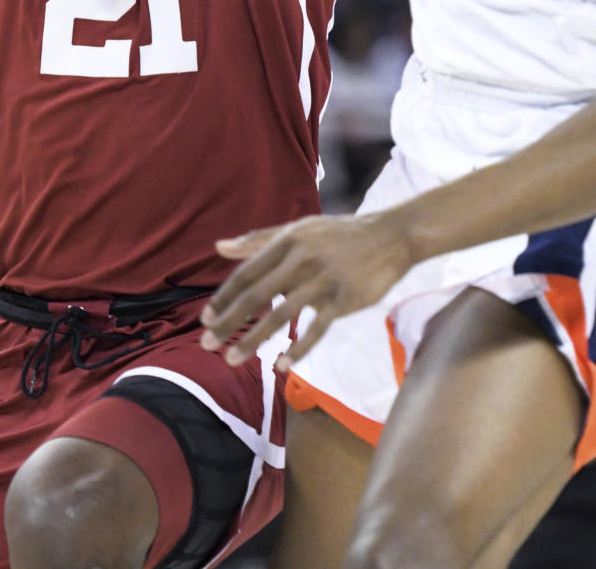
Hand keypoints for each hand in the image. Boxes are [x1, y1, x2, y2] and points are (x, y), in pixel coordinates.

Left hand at [200, 211, 413, 367]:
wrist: (391, 236)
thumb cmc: (339, 235)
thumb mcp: (299, 229)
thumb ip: (259, 240)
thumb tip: (219, 247)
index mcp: (288, 240)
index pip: (248, 272)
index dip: (224, 297)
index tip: (205, 319)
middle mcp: (302, 258)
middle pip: (258, 294)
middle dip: (229, 320)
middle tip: (206, 344)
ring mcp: (324, 279)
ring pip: (282, 314)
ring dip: (254, 339)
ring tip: (232, 360)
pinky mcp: (345, 299)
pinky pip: (318, 328)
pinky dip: (299, 348)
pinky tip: (282, 366)